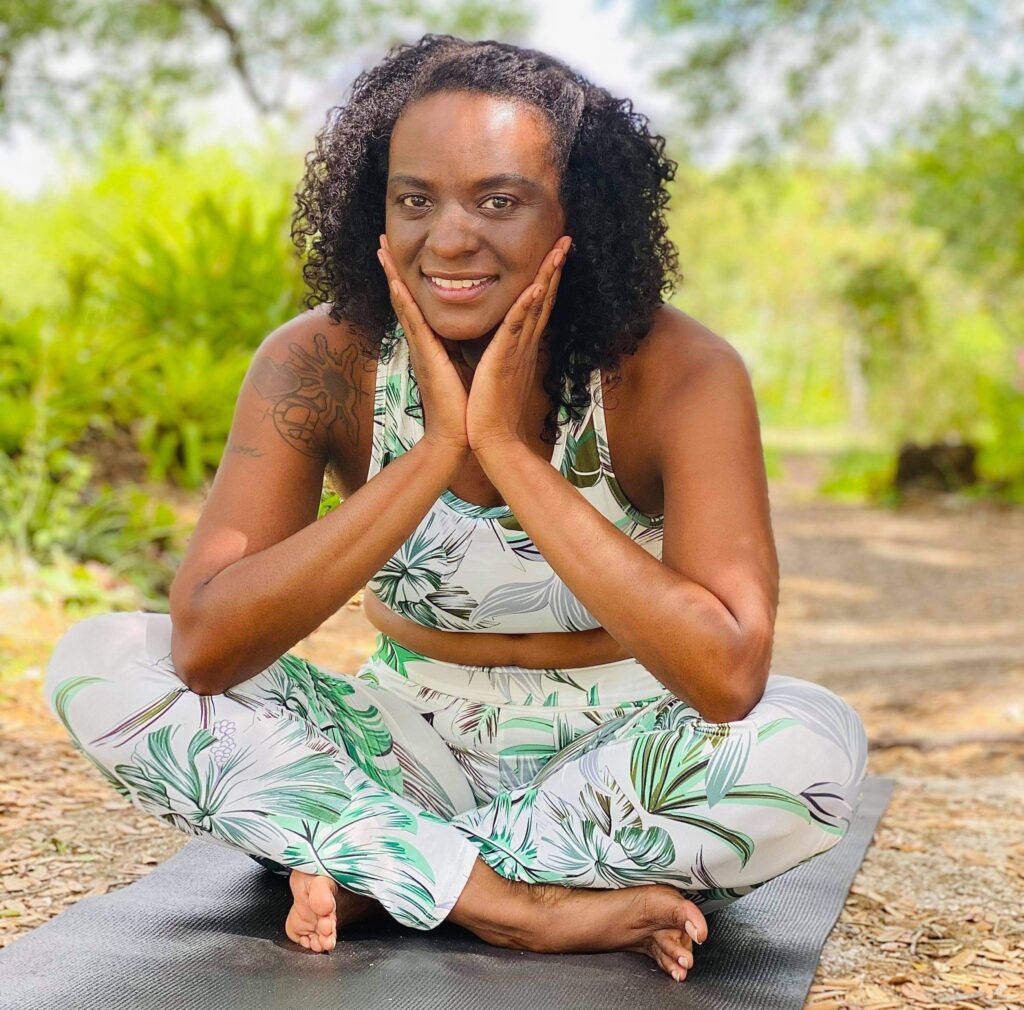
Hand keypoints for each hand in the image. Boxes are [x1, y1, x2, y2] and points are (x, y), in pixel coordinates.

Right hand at [376, 235, 470, 453]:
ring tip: (382, 250)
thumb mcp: (463, 368)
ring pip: (404, 304)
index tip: (398, 253)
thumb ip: (459, 351)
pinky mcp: (428, 358)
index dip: (406, 278)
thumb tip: (464, 338)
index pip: (416, 304)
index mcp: (431, 344)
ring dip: (392, 276)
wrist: (459, 436)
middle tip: (380, 241)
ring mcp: (421, 349)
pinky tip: (397, 283)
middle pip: (403, 297)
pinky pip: (414, 324)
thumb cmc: (464, 406)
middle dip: (392, 268)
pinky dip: (405, 302)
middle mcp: (421, 343)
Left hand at [466, 235, 571, 453]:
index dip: (547, 277)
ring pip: (535, 306)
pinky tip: (536, 286)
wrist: (490, 439)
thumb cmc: (489, 410)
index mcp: (520, 346)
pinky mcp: (504, 361)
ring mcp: (518, 351)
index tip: (554, 252)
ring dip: (547, 275)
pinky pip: (516, 328)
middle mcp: (525, 344)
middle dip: (555, 266)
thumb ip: (502, 352)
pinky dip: (527, 306)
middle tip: (566, 237)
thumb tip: (501, 340)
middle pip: (544, 297)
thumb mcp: (497, 372)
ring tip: (559, 248)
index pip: (536, 304)